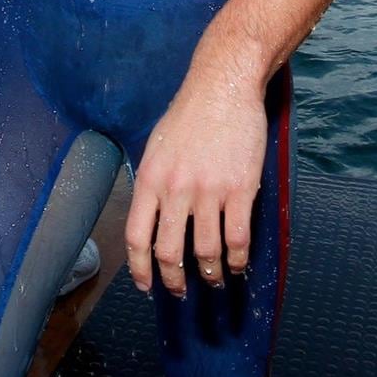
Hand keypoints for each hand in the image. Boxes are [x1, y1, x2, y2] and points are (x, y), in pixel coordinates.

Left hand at [126, 73, 266, 295]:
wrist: (224, 86)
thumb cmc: (189, 114)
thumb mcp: (156, 147)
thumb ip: (154, 183)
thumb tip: (154, 218)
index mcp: (150, 179)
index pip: (136, 237)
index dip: (139, 269)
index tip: (146, 286)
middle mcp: (175, 189)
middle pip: (169, 252)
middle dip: (175, 280)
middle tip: (181, 291)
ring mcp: (209, 190)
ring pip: (206, 251)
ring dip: (210, 274)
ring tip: (215, 279)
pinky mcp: (240, 188)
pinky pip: (238, 238)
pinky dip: (238, 259)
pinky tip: (238, 264)